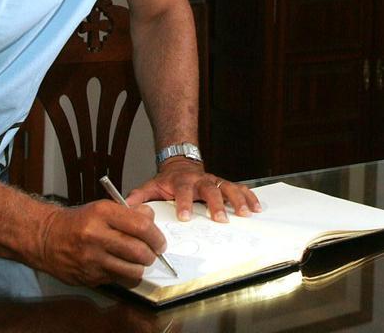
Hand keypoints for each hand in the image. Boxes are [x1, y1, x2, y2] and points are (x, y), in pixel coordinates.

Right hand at [32, 201, 164, 286]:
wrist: (45, 237)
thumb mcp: (102, 207)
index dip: (156, 236)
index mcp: (102, 213)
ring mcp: (91, 258)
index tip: (160, 242)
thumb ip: (129, 213)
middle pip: (138, 250)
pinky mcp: (88, 276)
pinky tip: (119, 266)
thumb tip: (152, 220)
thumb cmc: (78, 221)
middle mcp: (96, 235)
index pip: (141, 226)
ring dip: (140, 267)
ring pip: (131, 270)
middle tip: (153, 253)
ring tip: (138, 261)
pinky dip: (123, 274)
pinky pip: (117, 279)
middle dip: (152, 254)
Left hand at [125, 159, 260, 221]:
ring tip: (246, 213)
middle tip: (221, 219)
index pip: (182, 192)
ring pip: (229, 188)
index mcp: (182, 182)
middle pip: (210, 190)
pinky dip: (249, 196)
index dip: (183, 204)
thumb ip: (140, 196)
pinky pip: (240, 188)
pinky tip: (257, 207)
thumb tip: (126, 206)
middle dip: (216, 204)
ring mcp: (215, 181)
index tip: (185, 217)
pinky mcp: (225, 184)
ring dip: (238, 200)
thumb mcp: (151, 186)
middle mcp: (201, 180)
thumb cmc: (167, 181)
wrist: (181, 164)